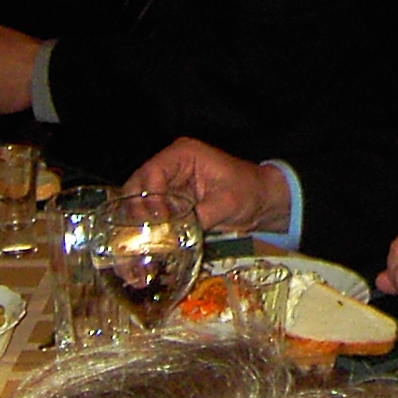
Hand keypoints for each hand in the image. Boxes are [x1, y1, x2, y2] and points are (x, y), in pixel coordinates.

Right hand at [126, 140, 291, 233]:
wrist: (260, 200)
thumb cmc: (248, 192)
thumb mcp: (227, 203)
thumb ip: (201, 216)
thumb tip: (175, 234)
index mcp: (183, 154)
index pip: (153, 172)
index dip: (150, 197)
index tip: (157, 220)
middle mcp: (170, 165)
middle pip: (138, 184)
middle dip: (136, 209)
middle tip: (141, 234)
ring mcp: (168, 182)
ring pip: (139, 199)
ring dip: (139, 220)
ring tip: (143, 241)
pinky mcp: (170, 200)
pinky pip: (150, 211)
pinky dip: (148, 226)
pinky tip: (149, 243)